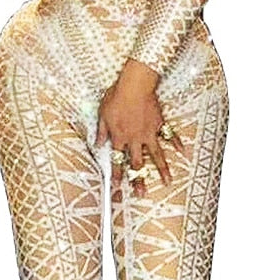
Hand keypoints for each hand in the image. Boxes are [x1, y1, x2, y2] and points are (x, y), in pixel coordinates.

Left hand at [95, 60, 185, 195]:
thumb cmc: (116, 97)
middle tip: (141, 194)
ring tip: (168, 181)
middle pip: (137, 163)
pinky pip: (169, 134)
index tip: (117, 187)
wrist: (134, 86)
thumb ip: (101, 131)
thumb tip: (96, 143)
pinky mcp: (159, 123)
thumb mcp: (102, 114)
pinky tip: (183, 151)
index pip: (117, 160)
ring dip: (162, 169)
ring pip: (156, 155)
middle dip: (139, 180)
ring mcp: (149, 132)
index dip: (117, 174)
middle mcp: (135, 139)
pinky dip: (176, 142)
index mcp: (120, 137)